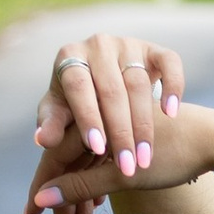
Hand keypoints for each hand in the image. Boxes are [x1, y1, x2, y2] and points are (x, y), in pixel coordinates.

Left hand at [27, 30, 189, 213]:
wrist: (149, 115)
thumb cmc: (97, 125)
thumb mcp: (77, 137)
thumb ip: (63, 148)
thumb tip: (42, 161)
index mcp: (68, 59)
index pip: (76, 86)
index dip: (88, 117)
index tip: (98, 147)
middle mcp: (97, 46)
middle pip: (110, 90)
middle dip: (120, 132)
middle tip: (127, 167)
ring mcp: (129, 46)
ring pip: (139, 84)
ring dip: (144, 125)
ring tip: (146, 158)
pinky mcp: (158, 52)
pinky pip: (169, 64)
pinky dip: (172, 86)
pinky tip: (169, 111)